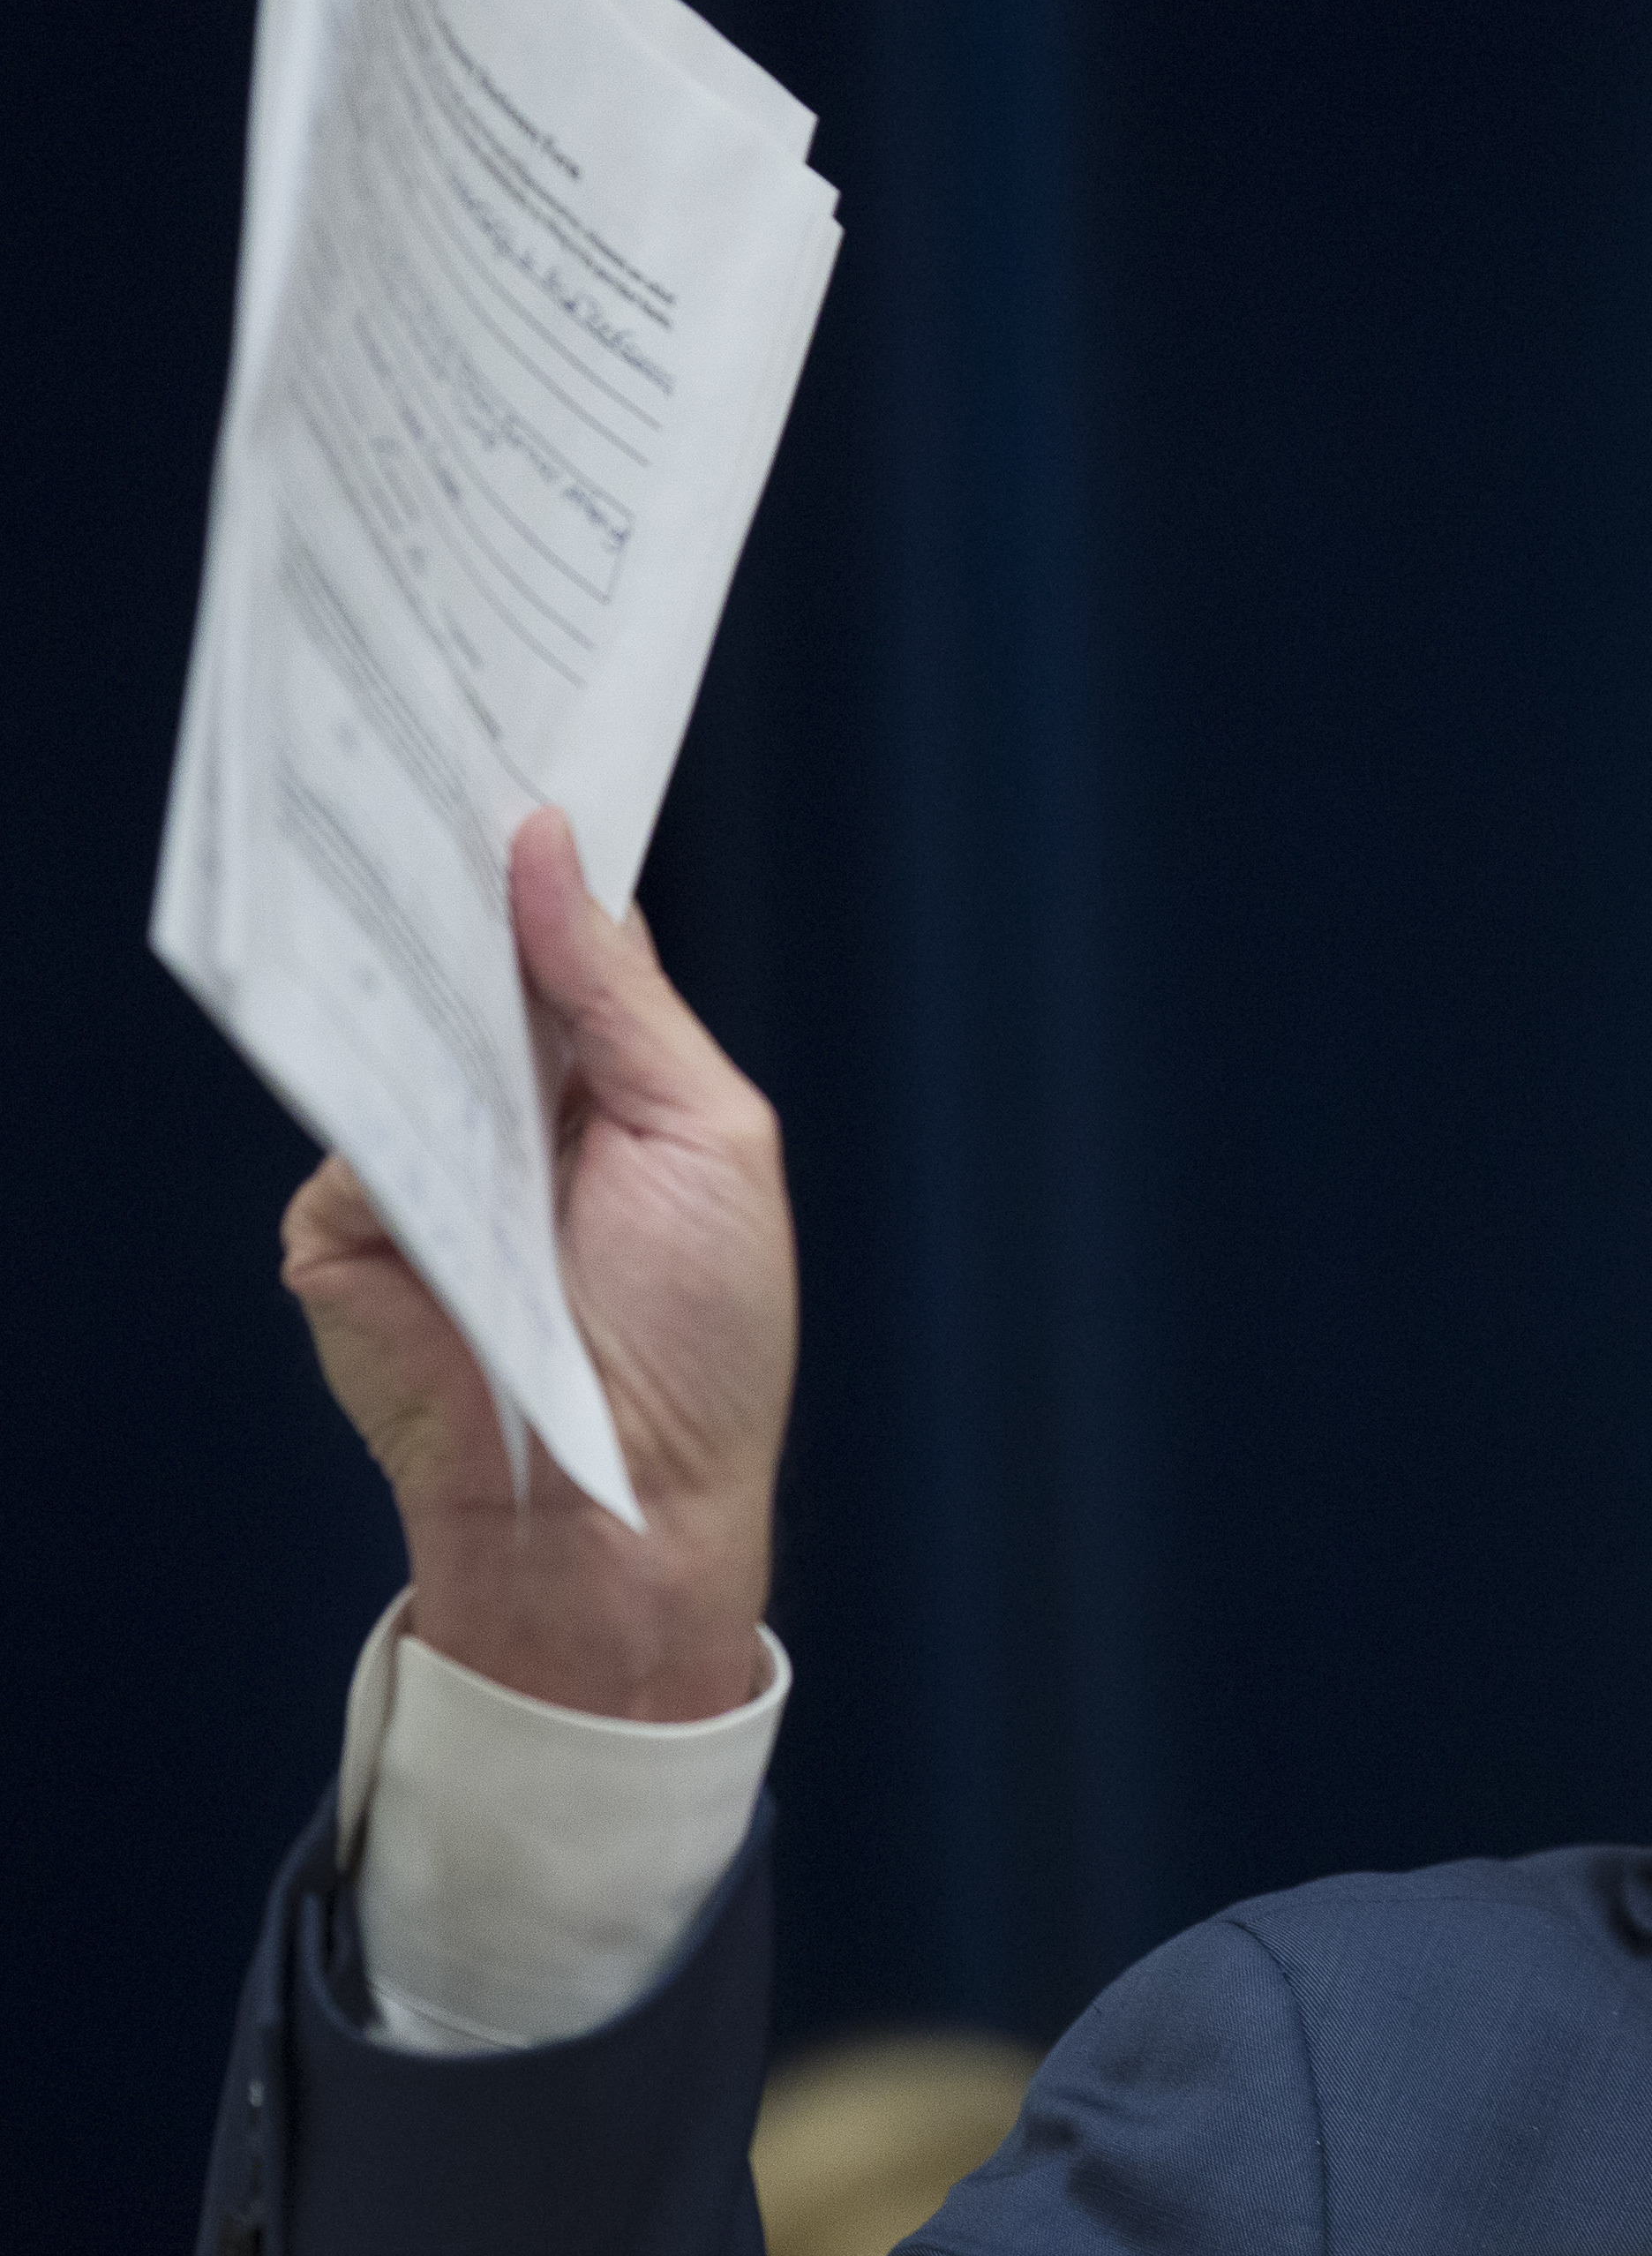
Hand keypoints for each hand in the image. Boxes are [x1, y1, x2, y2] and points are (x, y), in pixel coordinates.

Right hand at [282, 808, 794, 1720]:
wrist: (625, 1507)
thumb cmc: (702, 1334)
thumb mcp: (704, 1134)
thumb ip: (621, 997)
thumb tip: (548, 851)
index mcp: (605, 1075)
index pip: (552, 940)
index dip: (532, 855)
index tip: (510, 748)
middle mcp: (507, 1107)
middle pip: (454, 967)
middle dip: (441, 880)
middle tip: (424, 760)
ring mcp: (417, 1165)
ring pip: (384, 1034)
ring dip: (392, 966)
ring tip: (390, 863)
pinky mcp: (344, 1231)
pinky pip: (346, 1138)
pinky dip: (370, 1104)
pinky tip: (377, 1053)